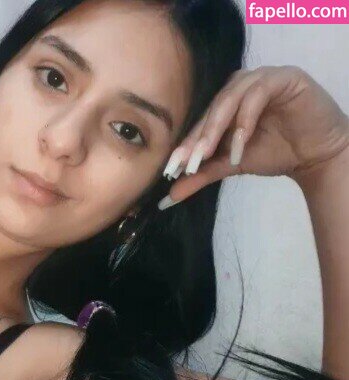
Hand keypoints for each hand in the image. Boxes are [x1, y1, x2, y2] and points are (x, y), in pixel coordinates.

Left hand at [159, 65, 348, 209]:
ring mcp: (260, 77)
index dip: (185, 146)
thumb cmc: (275, 152)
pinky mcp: (283, 77)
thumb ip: (202, 174)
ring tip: (207, 154)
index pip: (199, 122)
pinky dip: (245, 119)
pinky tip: (240, 143)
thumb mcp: (232, 164)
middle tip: (186, 163)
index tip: (171, 170)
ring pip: (229, 99)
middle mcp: (239, 85)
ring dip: (216, 129)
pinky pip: (257, 94)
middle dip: (197, 139)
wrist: (316, 154)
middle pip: (210, 110)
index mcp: (224, 101)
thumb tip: (170, 196)